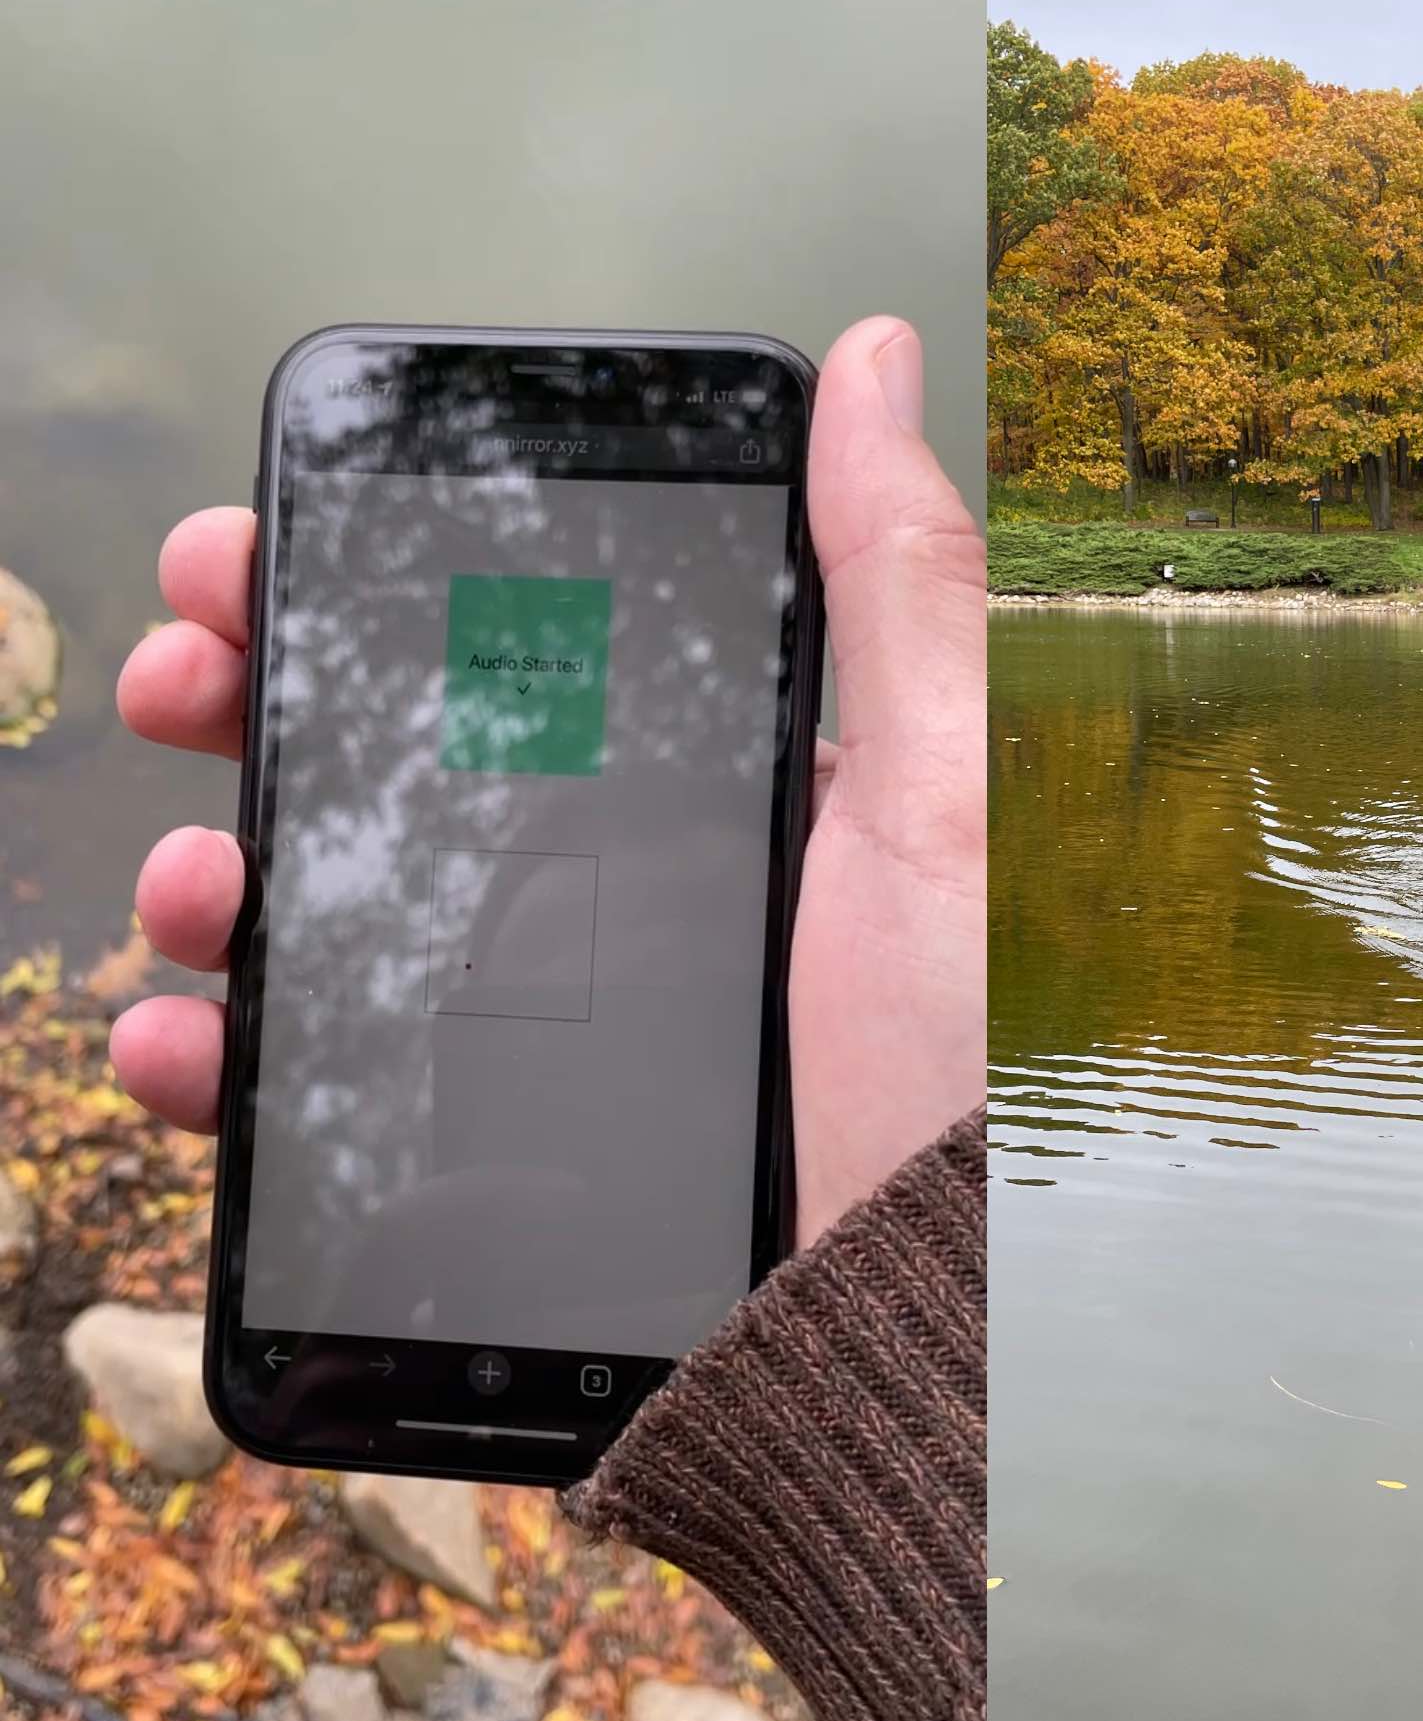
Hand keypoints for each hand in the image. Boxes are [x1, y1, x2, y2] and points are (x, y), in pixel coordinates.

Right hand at [111, 317, 984, 1247]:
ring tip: (193, 885)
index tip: (272, 540)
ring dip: (227, 874)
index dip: (386, 579)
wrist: (887, 1365)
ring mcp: (545, 1036)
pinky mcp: (488, 1164)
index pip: (527, 649)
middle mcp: (623, 903)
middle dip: (271, 703)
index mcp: (716, 798)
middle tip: (188, 677)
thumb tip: (873, 355)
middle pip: (406, 768)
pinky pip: (323, 1089)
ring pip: (339, 920)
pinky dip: (228, 1057)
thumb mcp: (938, 813)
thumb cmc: (942, 1088)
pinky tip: (183, 1043)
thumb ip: (895, 588)